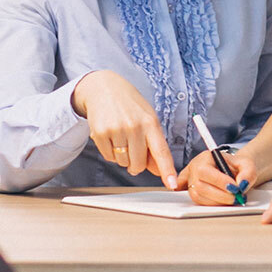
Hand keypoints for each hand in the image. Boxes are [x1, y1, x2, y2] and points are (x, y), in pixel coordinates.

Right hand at [72, 70, 176, 187]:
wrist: (104, 87)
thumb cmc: (130, 105)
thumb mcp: (147, 119)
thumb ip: (154, 145)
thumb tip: (158, 170)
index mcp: (151, 123)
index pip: (161, 151)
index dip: (167, 170)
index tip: (171, 184)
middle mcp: (135, 126)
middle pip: (139, 164)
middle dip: (136, 163)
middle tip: (133, 148)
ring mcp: (117, 129)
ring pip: (123, 162)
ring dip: (122, 156)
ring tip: (120, 136)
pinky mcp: (101, 133)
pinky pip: (108, 157)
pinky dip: (110, 152)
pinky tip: (111, 135)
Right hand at [178, 148, 257, 205]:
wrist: (235, 171)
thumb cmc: (238, 166)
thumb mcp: (247, 165)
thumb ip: (248, 173)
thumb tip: (242, 184)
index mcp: (206, 157)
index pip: (204, 170)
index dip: (218, 181)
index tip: (234, 188)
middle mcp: (195, 168)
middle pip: (200, 186)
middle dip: (220, 195)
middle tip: (236, 197)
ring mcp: (191, 181)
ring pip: (198, 196)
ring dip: (217, 202)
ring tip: (232, 199)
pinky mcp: (193, 192)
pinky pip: (198, 202)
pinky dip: (212, 204)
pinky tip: (221, 201)